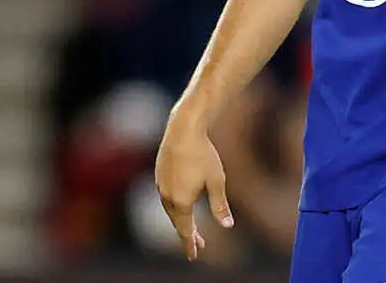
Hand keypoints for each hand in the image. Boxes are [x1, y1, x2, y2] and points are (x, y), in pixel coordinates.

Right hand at [154, 110, 233, 260]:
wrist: (183, 129)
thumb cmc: (203, 154)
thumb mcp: (217, 181)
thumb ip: (220, 206)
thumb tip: (227, 226)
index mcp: (182, 201)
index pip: (185, 231)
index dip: (191, 245)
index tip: (194, 256)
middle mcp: (167, 196)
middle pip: (176, 222)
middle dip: (187, 235)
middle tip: (199, 245)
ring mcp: (160, 184)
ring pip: (169, 210)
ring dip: (180, 220)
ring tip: (191, 226)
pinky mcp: (158, 174)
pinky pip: (165, 197)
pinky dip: (174, 206)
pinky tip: (182, 203)